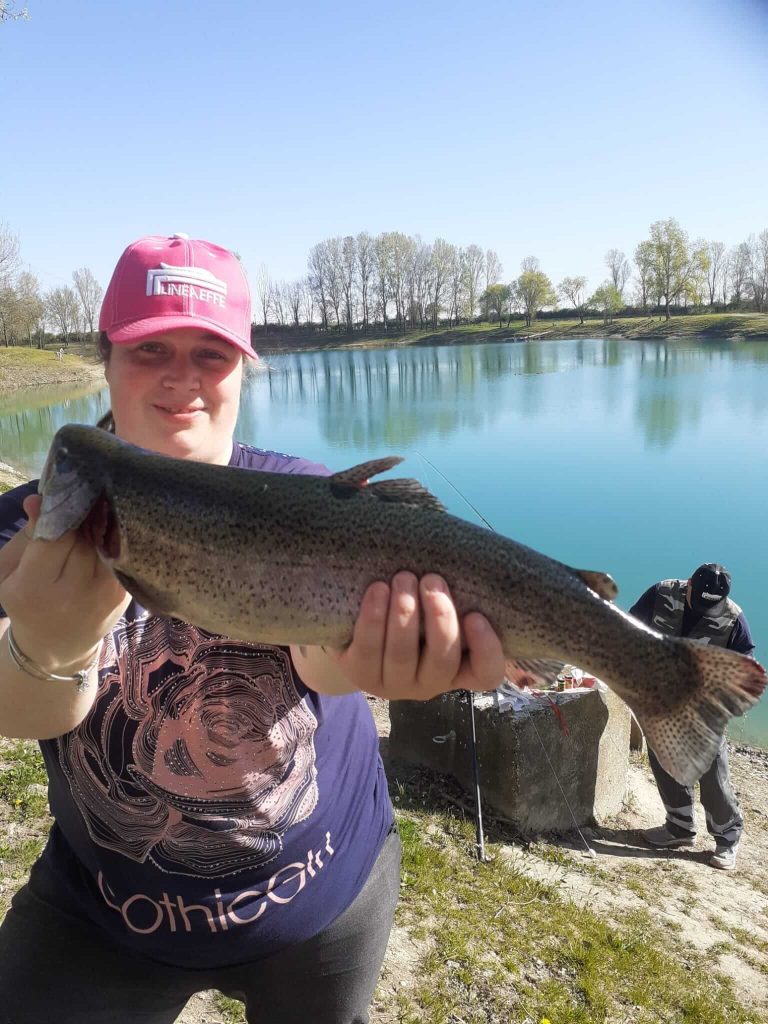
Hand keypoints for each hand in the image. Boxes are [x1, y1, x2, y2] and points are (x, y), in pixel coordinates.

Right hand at [0, 495, 129, 671]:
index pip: (53, 535)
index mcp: (32, 589)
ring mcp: (102, 596)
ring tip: (98, 502)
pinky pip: (121, 553)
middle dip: (82, 511)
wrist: (57, 646)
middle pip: (82, 535)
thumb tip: (39, 499)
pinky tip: (112, 523)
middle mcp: (71, 594)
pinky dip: (116, 536)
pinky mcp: (123, 594)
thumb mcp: (11, 571)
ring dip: (102, 520)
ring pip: (104, 540)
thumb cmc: (27, 601)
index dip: (60, 508)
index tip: (63, 487)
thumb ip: (27, 536)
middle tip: (84, 489)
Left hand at [325, 571, 504, 700]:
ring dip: (404, 613)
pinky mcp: (361, 674)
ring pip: (402, 655)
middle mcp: (430, 683)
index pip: (486, 673)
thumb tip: (466, 558)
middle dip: (439, 617)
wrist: (360, 625)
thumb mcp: (437, 606)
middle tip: (432, 580)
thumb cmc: (415, 608)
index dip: (486, 649)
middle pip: (442, 661)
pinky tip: (377, 589)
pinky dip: (373, 617)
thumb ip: (452, 596)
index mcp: (460, 669)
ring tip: (403, 578)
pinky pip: (368, 649)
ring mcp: (395, 684)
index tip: (476, 616)